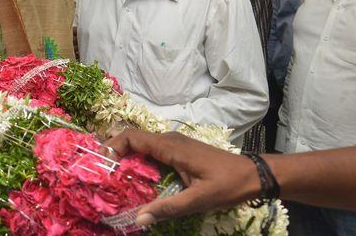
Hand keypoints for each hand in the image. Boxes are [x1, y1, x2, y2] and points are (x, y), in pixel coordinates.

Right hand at [103, 130, 260, 226]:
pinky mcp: (180, 151)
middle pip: (133, 139)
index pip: (132, 136)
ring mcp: (175, 144)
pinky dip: (140, 161)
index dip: (112, 146)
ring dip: (127, 157)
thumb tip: (138, 219)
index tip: (101, 163)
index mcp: (170, 146)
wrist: (255, 175)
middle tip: (102, 172)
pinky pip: (152, 151)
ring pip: (142, 145)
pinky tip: (138, 180)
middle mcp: (169, 140)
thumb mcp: (198, 200)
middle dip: (114, 152)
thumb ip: (168, 208)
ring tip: (115, 178)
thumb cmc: (228, 184)